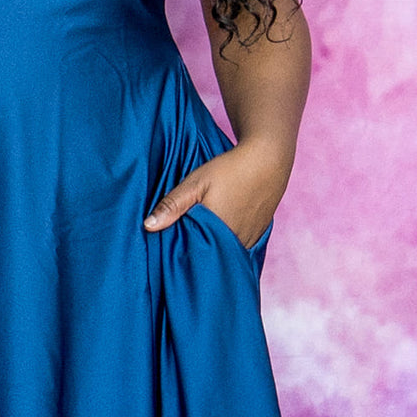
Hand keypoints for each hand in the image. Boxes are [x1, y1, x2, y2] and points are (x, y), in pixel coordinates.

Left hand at [143, 142, 289, 250]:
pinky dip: (226, 245)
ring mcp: (248, 241)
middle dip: (194, 253)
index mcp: (216, 232)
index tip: (167, 250)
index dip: (179, 254)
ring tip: (198, 240)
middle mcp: (234, 242)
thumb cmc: (230, 169)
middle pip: (208, 256)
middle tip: (181, 245)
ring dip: (212, 249)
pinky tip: (217, 235)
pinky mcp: (257, 237)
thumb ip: (173, 204)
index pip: (192, 254)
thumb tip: (148, 227)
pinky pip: (237, 248)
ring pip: (223, 253)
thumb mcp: (196, 183)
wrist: (268, 161)